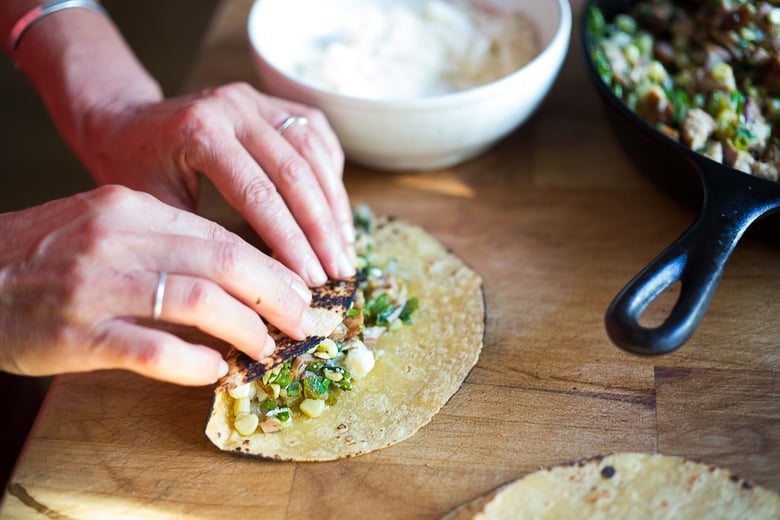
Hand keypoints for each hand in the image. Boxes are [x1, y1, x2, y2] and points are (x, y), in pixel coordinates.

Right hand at [0, 185, 314, 385]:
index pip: (222, 234)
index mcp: (132, 209)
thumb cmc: (45, 256)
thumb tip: (238, 281)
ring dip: (245, 328)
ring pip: (197, 300)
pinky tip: (213, 371)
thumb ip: (167, 245)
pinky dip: (191, 362)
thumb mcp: (106, 228)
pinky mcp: (75, 333)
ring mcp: (96, 285)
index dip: (272, 266)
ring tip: (267, 348)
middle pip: (223, 260)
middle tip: (306, 320)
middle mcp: (118, 239)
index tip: (301, 289)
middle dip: (277, 293)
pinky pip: (150, 349)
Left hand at [79, 82, 355, 286]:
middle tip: (340, 271)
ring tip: (345, 249)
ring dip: (334, 204)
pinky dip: (331, 173)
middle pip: (295, 172)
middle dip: (322, 229)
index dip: (290, 240)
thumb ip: (206, 240)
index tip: (311, 281)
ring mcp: (255, 99)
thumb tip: (261, 286)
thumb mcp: (154, 210)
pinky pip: (316, 133)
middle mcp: (233, 106)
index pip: (258, 193)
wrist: (126, 122)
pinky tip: (338, 210)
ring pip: (313, 151)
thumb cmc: (134, 172)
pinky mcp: (271, 101)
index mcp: (199, 131)